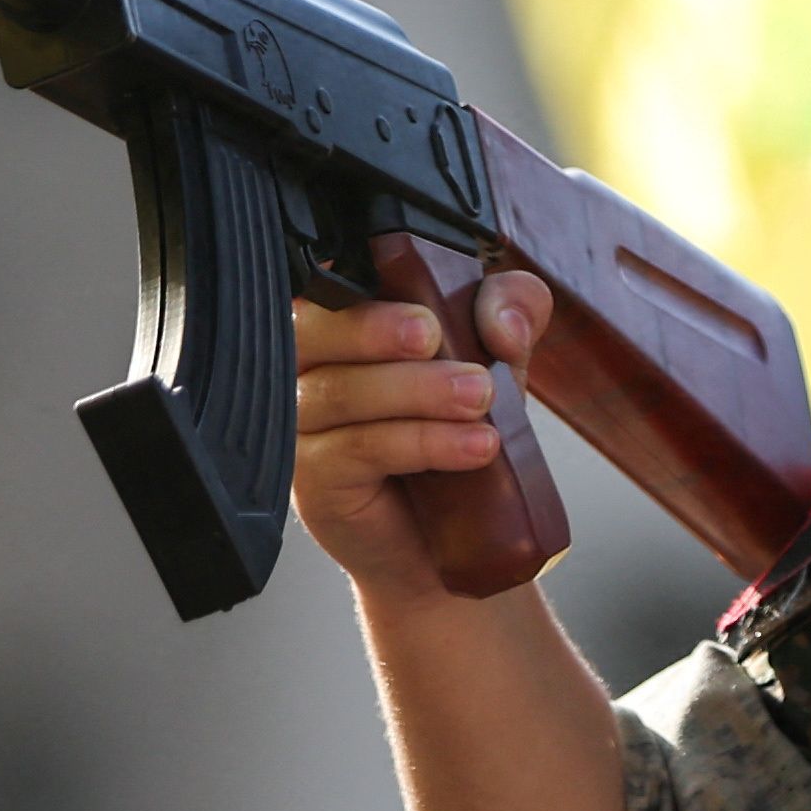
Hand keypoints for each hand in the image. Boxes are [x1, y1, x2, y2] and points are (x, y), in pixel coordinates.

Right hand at [293, 270, 551, 602]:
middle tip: (437, 337)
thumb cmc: (454, 437)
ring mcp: (300, 423)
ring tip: (481, 399)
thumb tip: (503, 318)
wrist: (447, 544)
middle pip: (310, 324)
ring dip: (415, 390)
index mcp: (340, 318)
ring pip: (340, 389)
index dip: (352, 266)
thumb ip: (509, 311)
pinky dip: (419, 441)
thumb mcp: (497, 359)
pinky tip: (470, 447)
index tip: (408, 286)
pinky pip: (355, 447)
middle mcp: (307, 364)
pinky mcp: (310, 478)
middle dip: (375, 328)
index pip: (325, 274)